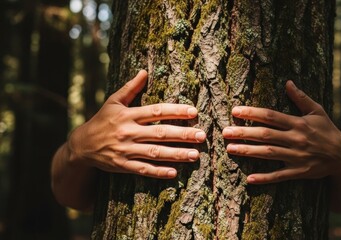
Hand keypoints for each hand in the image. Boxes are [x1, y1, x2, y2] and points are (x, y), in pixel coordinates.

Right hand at [68, 70, 205, 178]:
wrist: (82, 145)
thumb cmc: (102, 120)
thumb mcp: (113, 101)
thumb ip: (131, 88)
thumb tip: (145, 71)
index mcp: (128, 115)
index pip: (156, 111)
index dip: (175, 111)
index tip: (194, 112)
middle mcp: (128, 132)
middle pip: (159, 133)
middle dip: (182, 134)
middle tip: (202, 136)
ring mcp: (125, 150)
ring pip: (154, 153)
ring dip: (176, 154)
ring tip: (195, 154)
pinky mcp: (122, 165)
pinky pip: (143, 169)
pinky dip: (158, 172)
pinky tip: (174, 172)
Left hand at [222, 80, 340, 183]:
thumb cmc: (327, 130)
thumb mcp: (317, 111)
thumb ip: (301, 98)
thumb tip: (288, 82)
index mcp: (298, 123)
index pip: (271, 116)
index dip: (252, 113)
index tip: (235, 111)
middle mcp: (296, 139)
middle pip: (265, 135)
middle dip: (244, 132)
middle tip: (225, 132)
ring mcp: (297, 157)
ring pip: (268, 154)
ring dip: (248, 152)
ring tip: (230, 149)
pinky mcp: (299, 172)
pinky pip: (280, 176)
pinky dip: (265, 178)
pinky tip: (249, 179)